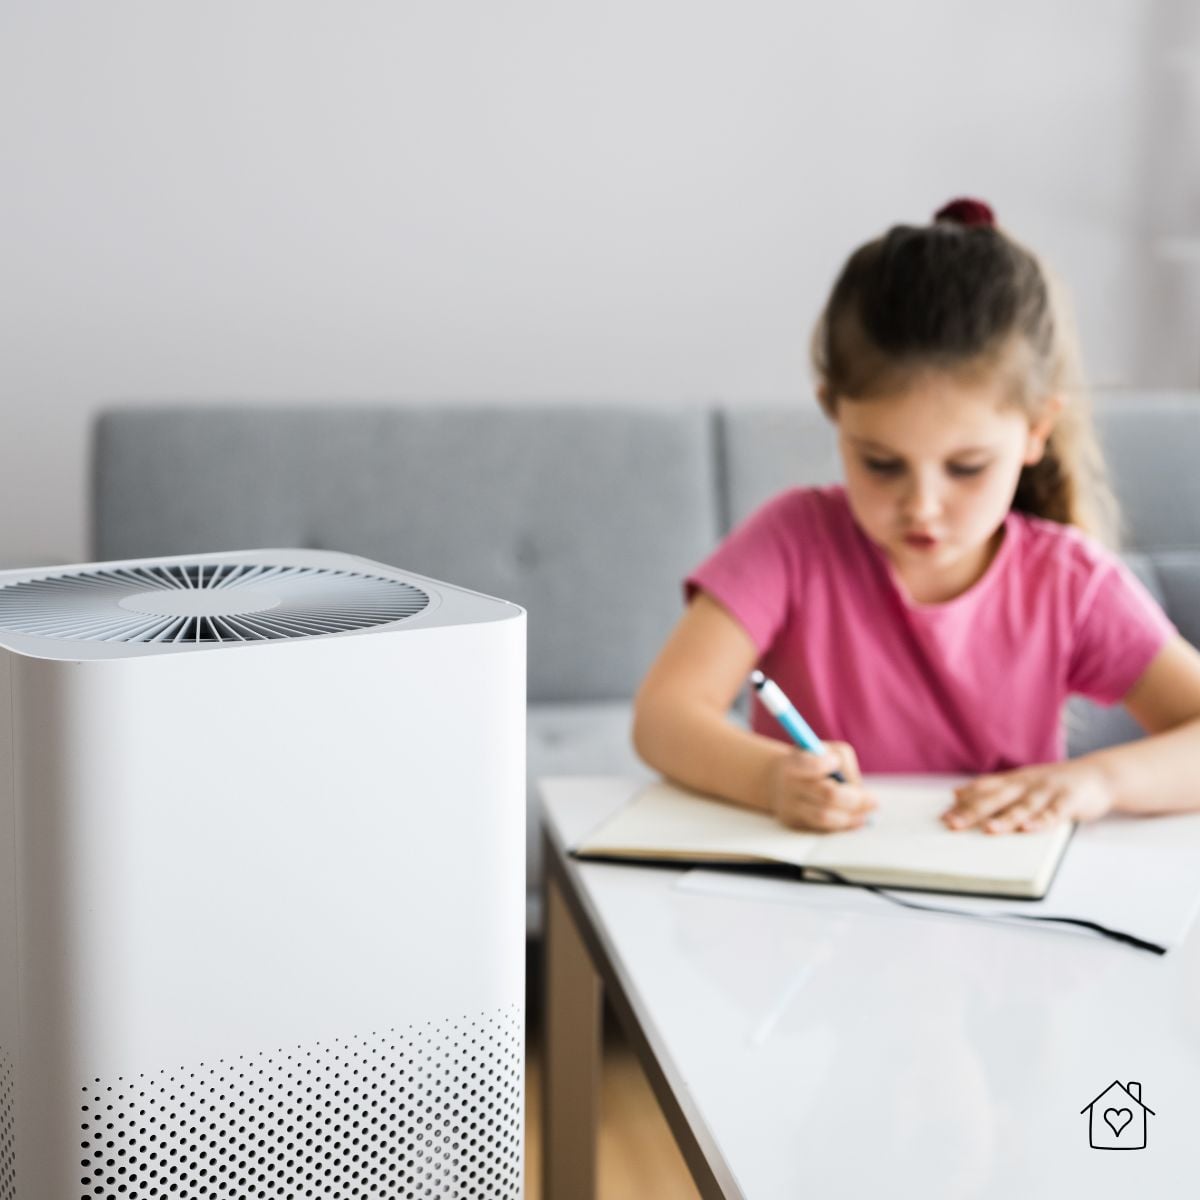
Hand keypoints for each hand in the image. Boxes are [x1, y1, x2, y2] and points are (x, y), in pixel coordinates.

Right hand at [761, 742, 875, 831]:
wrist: (779, 780)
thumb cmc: (811, 761)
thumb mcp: (825, 750)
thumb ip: (844, 764)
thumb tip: (861, 792)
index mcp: (794, 763)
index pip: (810, 765)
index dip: (826, 764)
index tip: (835, 762)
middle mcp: (789, 786)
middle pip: (828, 795)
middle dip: (856, 799)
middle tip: (874, 801)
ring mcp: (790, 807)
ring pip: (826, 817)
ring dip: (852, 816)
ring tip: (868, 812)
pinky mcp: (794, 823)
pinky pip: (823, 828)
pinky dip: (844, 824)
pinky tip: (856, 819)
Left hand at [941, 759, 1114, 833]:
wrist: (1098, 775)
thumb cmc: (1053, 783)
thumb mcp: (1019, 782)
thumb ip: (990, 788)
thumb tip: (956, 793)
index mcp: (1013, 781)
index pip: (983, 791)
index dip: (963, 803)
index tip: (942, 816)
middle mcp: (1027, 784)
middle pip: (997, 798)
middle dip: (974, 811)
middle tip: (953, 823)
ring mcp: (1048, 791)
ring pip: (1024, 806)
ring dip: (1006, 818)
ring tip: (989, 829)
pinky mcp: (1070, 800)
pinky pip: (1055, 812)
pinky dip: (1043, 821)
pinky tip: (1030, 829)